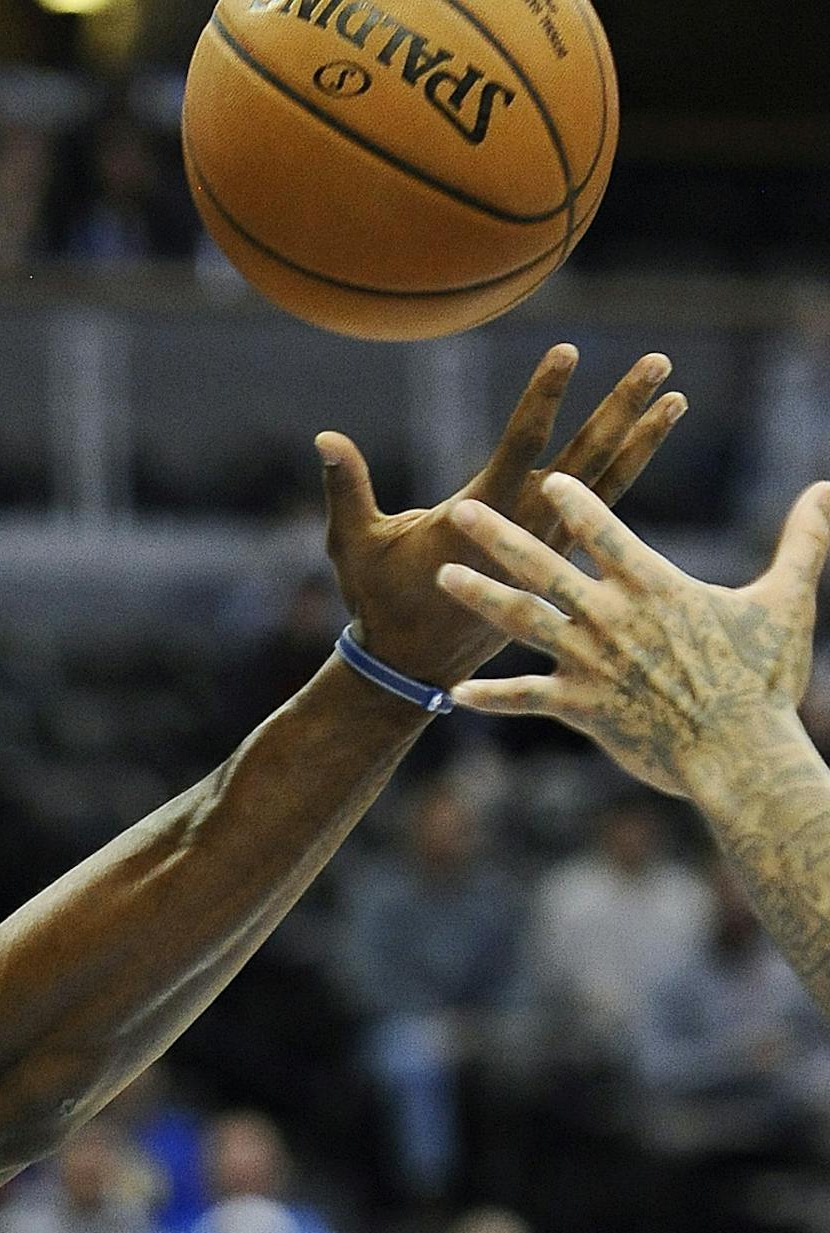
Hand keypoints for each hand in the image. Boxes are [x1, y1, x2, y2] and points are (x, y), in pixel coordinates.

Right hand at [321, 347, 685, 685]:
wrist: (414, 666)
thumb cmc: (380, 602)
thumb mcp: (355, 545)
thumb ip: (346, 488)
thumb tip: (324, 438)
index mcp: (480, 518)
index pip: (522, 443)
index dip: (544, 396)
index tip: (568, 351)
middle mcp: (527, 528)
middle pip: (586, 458)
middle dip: (620, 407)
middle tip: (658, 362)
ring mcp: (550, 546)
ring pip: (608, 484)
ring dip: (642, 438)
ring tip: (676, 397)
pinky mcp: (558, 559)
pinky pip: (605, 511)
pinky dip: (628, 472)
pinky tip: (648, 444)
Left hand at [435, 475, 829, 796]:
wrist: (741, 755)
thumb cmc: (765, 681)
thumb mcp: (787, 603)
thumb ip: (804, 542)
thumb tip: (829, 488)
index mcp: (655, 588)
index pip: (606, 532)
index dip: (576, 502)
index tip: (545, 477)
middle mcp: (612, 618)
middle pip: (543, 566)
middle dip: (499, 536)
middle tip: (460, 509)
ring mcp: (591, 662)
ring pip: (522, 620)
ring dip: (479, 597)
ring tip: (441, 576)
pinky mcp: (580, 705)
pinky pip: (525, 698)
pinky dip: (489, 697)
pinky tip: (453, 694)